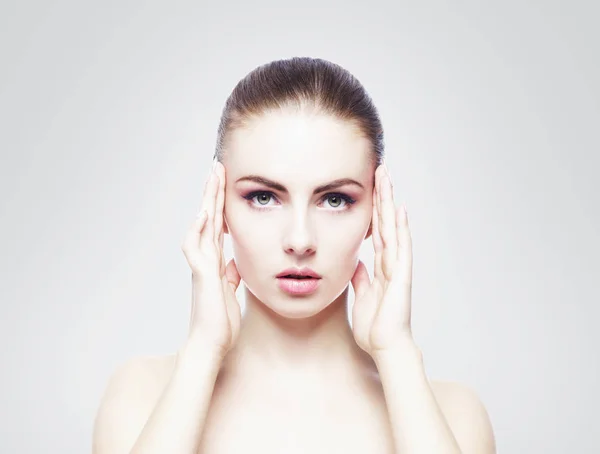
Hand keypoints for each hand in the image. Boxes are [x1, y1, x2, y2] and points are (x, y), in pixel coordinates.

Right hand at [181, 160, 241, 359]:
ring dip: (207, 201)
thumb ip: (231, 273)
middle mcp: (205, 259)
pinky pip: (196, 248)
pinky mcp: (202, 276)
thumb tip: (235, 261)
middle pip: (209, 217)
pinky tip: (205, 213)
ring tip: (212, 176)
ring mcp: (201, 266)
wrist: (211, 345)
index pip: (217, 224)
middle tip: (217, 166)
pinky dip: (198, 230)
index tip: (224, 182)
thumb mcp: (231, 290)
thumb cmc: (220, 321)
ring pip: (201, 226)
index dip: (220, 202)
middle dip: (213, 191)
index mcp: (214, 261)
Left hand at [350, 162, 413, 357]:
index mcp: (381, 267)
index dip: (374, 208)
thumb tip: (356, 263)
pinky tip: (399, 210)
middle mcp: (391, 262)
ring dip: (389, 203)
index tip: (371, 186)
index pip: (377, 230)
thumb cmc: (375, 326)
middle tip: (379, 170)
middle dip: (382, 196)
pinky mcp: (401, 277)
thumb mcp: (362, 295)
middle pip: (386, 222)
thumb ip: (362, 278)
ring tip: (387, 178)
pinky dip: (400, 229)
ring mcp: (398, 268)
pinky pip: (401, 248)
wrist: (385, 347)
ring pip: (393, 228)